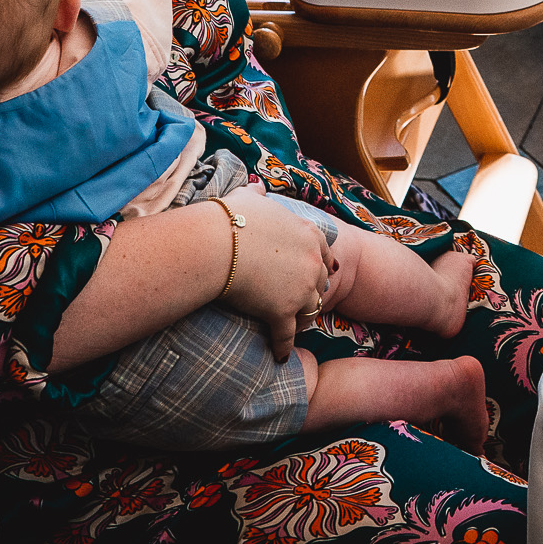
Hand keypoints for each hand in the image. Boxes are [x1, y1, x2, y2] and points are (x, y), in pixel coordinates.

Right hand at [216, 186, 333, 362]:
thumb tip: (256, 187)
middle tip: (304, 303)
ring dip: (303, 320)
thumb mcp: (248, 198)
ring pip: (311, 310)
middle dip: (314, 293)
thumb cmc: (229, 219)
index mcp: (309, 234)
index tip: (318, 274)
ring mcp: (300, 289)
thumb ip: (257, 195)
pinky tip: (279, 356)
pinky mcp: (283, 313)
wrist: (217, 245)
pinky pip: (288, 336)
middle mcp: (312, 262)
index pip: (325, 254)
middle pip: (321, 284)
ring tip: (295, 329)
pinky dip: (283, 347)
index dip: (320, 266)